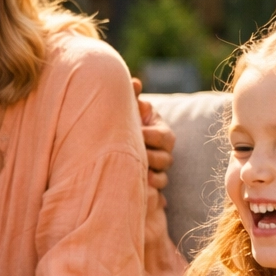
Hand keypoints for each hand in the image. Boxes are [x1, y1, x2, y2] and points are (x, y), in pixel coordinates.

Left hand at [132, 78, 175, 195]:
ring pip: (162, 177)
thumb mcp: (128, 109)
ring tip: (138, 175)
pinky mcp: (150, 184)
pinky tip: (140, 190)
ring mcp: (157, 170)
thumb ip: (132, 96)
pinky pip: (157, 192)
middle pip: (166, 159)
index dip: (150, 137)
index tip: (137, 134)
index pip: (163, 137)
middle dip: (151, 158)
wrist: (110, 141)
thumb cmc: (122, 122)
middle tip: (136, 156)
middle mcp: (162, 152)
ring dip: (151, 177)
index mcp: (160, 132)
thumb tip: (135, 83)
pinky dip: (150, 192)